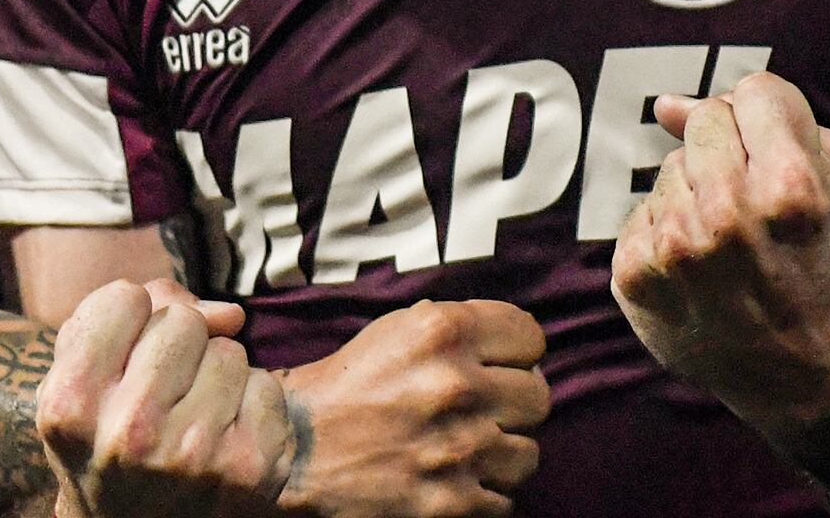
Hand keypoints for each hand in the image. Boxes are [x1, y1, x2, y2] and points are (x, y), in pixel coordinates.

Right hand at [36, 279, 292, 516]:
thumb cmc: (106, 438)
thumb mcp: (82, 379)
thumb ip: (131, 317)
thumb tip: (230, 315)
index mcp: (71, 406)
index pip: (125, 298)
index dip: (130, 321)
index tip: (123, 360)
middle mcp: (130, 433)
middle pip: (183, 321)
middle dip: (177, 347)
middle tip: (160, 397)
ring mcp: (194, 454)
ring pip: (229, 351)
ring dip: (214, 376)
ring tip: (188, 420)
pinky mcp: (248, 469)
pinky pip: (265, 386)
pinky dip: (249, 405)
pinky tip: (221, 439)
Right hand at [281, 300, 548, 517]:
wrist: (292, 453)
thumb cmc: (346, 388)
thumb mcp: (397, 331)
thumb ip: (458, 328)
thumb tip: (516, 350)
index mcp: (442, 331)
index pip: (530, 337)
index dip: (515, 353)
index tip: (498, 366)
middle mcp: (455, 385)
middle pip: (537, 396)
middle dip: (511, 405)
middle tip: (481, 412)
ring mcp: (458, 448)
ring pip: (528, 453)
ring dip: (501, 453)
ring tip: (466, 450)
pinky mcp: (453, 503)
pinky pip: (505, 500)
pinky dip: (483, 494)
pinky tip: (453, 481)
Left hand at [609, 74, 829, 436]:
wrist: (805, 369)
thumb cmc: (827, 263)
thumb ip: (772, 117)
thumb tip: (666, 104)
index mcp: (790, 187)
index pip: (754, 92)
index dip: (768, 119)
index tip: (777, 156)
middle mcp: (727, 215)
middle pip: (704, 121)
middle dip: (728, 150)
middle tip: (752, 203)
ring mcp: (675, 248)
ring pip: (668, 167)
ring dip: (695, 192)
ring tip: (728, 242)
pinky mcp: (635, 275)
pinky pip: (641, 211)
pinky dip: (666, 230)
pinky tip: (698, 266)